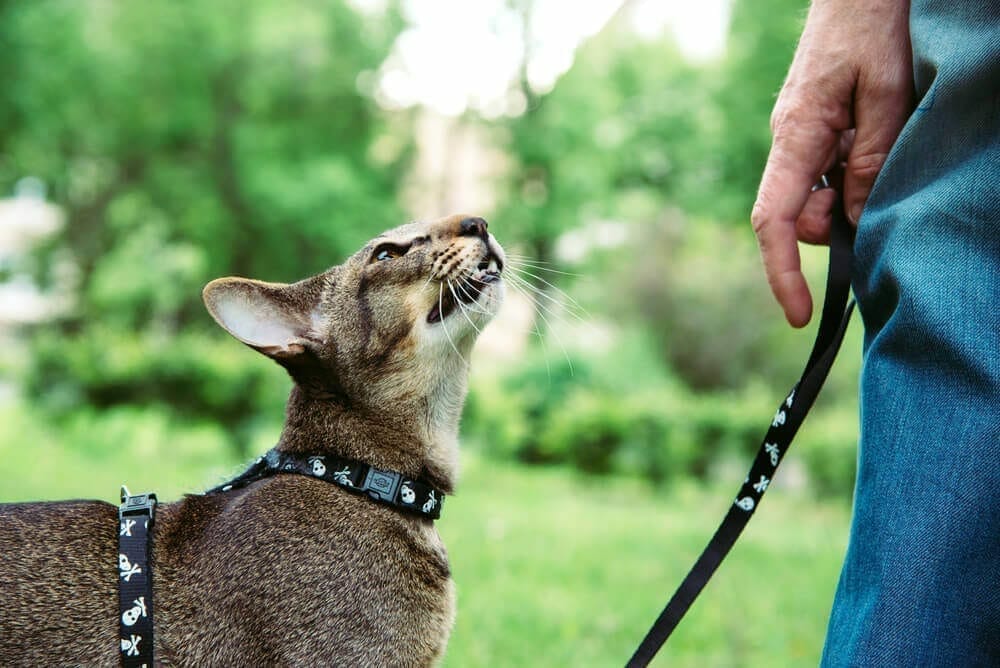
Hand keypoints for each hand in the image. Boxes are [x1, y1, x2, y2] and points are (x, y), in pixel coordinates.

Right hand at [751, 0, 913, 326]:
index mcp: (796, 135)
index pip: (773, 221)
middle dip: (835, 226)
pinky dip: (853, 177)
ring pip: (817, 197)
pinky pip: (828, 173)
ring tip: (885, 144)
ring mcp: (802, 135)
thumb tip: (855, 221)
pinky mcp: (817, 128)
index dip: (783, 273)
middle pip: (798, 216)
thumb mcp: (887, 93)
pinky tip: (877, 137)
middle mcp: (789, 141)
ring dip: (851, 195)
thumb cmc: (874, 24)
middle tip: (880, 192)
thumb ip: (870, 160)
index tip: (801, 315)